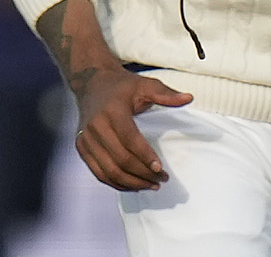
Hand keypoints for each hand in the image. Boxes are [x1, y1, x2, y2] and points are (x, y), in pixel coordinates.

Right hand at [72, 65, 192, 190]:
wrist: (92, 84)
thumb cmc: (123, 86)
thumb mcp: (146, 84)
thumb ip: (166, 94)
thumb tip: (189, 98)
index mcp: (112, 111)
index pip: (129, 139)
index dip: (145, 156)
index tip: (160, 168)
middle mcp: (95, 127)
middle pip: (119, 159)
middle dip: (142, 173)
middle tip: (162, 180)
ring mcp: (85, 139)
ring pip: (108, 170)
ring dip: (130, 183)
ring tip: (151, 186)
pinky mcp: (81, 148)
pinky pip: (98, 172)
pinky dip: (115, 183)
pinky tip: (133, 185)